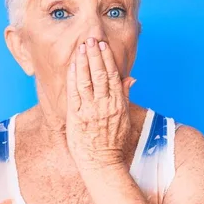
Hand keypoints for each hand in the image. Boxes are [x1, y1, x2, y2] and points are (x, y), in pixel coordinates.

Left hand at [66, 37, 135, 173]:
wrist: (101, 163)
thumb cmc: (113, 142)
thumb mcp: (125, 118)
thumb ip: (125, 95)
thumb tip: (131, 78)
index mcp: (118, 104)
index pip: (112, 76)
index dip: (107, 59)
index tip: (103, 46)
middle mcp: (105, 105)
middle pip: (100, 74)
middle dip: (95, 55)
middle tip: (91, 39)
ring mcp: (90, 111)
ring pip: (87, 80)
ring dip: (84, 62)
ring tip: (82, 47)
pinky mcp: (77, 117)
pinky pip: (75, 93)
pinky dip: (74, 78)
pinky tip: (73, 65)